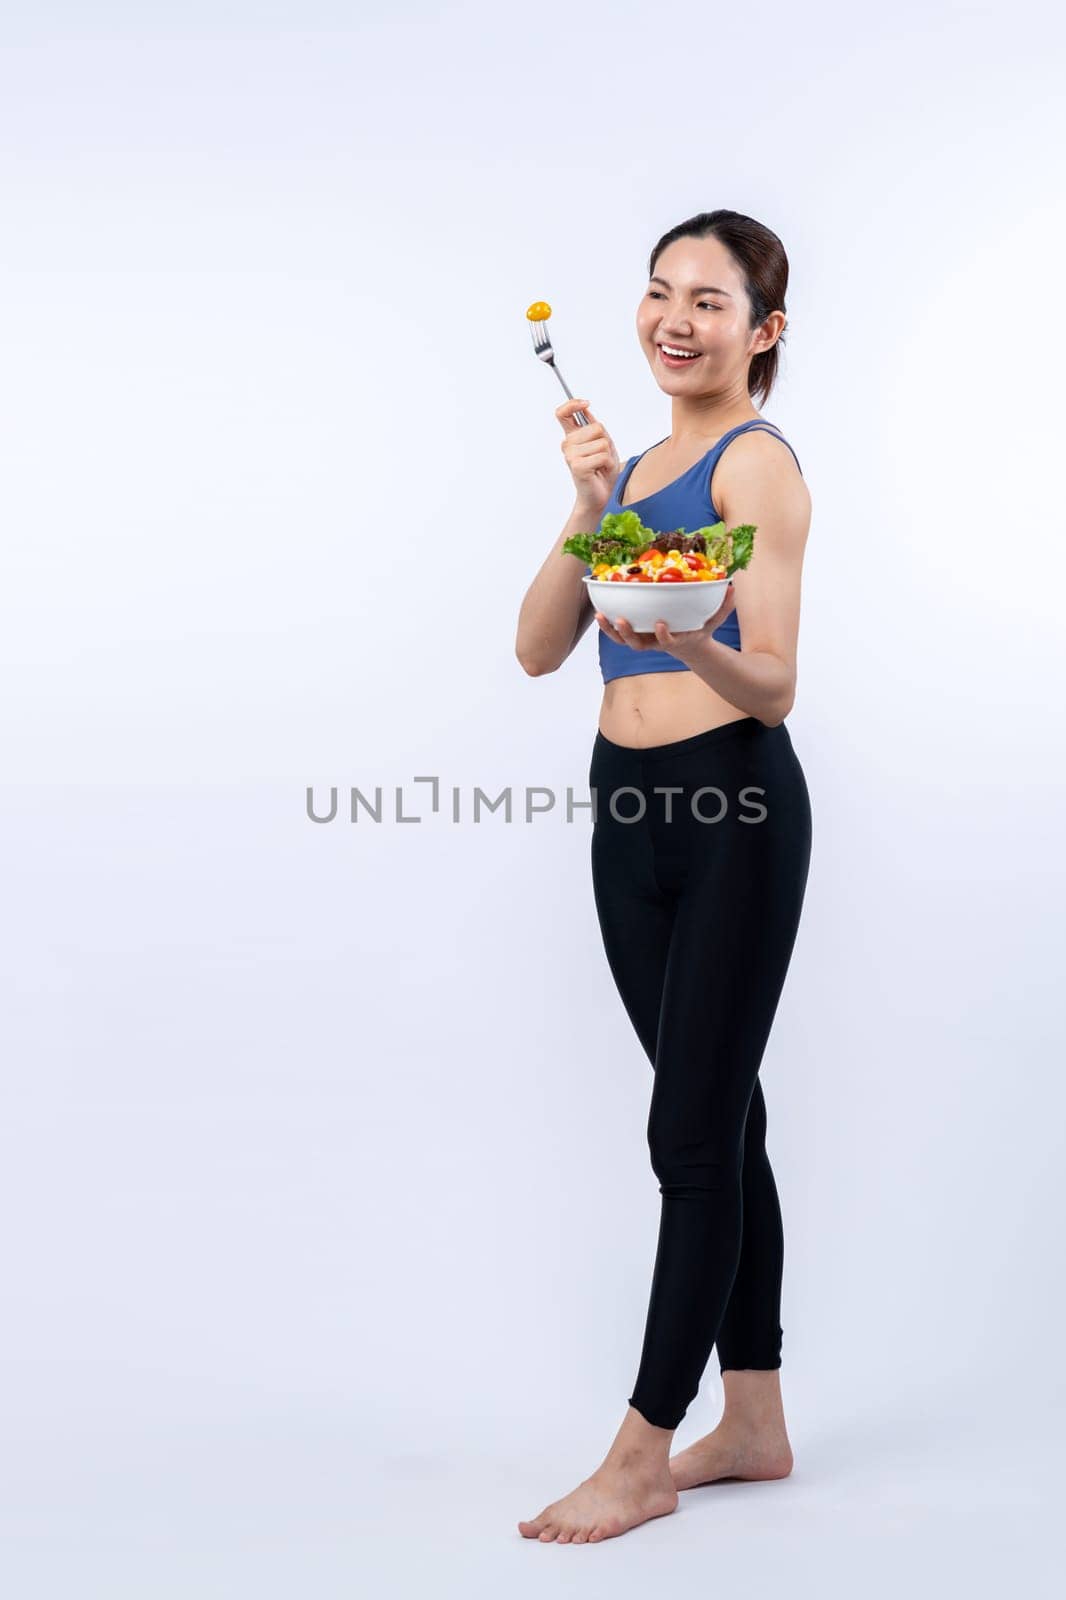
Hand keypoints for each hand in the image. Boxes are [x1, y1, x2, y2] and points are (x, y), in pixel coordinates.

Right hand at [557, 398, 621, 516]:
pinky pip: (603, 455)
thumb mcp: (603, 443)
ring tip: (601, 465)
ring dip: (608, 455)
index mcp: (572, 437)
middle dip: (606, 442)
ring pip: (602, 442)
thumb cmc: (602, 469)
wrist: (601, 494)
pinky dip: (608, 464)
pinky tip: (600, 471)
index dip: (572, 404)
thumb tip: (585, 409)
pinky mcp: (577, 466)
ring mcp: (571, 456)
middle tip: (602, 457)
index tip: (585, 403)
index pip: (563, 413)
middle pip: (596, 427)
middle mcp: (568, 445)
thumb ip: (595, 427)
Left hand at [594, 583, 735, 664]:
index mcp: (675, 640)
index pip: (668, 641)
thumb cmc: (700, 629)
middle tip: (621, 620)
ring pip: (624, 640)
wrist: (689, 646)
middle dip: (628, 634)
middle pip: (638, 644)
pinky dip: (608, 626)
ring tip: (601, 616)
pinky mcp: (635, 635)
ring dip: (611, 630)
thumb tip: (733, 586)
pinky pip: (618, 633)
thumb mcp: (714, 619)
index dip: (663, 636)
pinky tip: (600, 612)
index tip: (661, 625)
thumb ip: (724, 606)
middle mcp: (656, 643)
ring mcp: (644, 640)